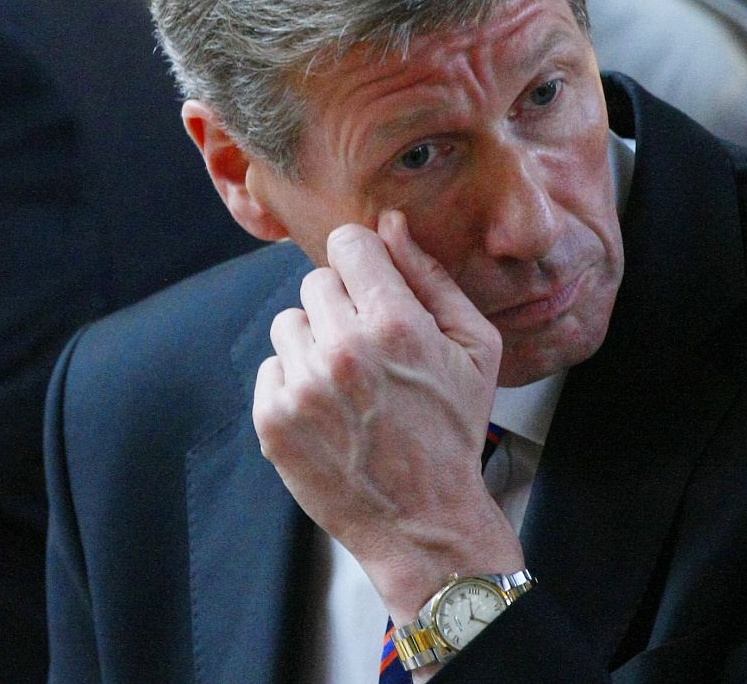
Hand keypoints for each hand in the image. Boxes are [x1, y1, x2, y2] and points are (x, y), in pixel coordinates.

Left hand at [250, 210, 522, 619]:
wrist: (422, 521)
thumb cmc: (454, 430)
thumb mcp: (475, 349)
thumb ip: (431, 277)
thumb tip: (390, 225)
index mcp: (396, 325)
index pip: (348, 244)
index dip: (363, 262)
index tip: (371, 286)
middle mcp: (343, 351)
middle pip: (316, 281)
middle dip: (341, 306)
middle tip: (369, 350)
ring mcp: (303, 386)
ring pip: (289, 322)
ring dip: (314, 343)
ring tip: (349, 384)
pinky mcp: (273, 418)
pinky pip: (271, 367)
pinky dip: (294, 384)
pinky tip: (329, 412)